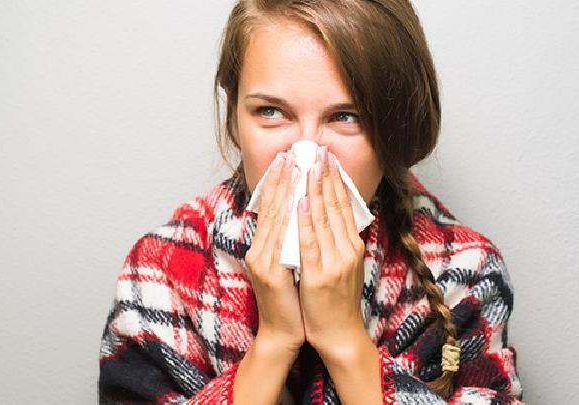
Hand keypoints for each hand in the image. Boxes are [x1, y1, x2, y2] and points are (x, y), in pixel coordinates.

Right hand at [244, 151, 304, 352]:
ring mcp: (263, 262)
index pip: (270, 209)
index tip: (287, 160)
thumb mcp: (286, 267)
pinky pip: (283, 240)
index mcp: (262, 248)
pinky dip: (292, 219)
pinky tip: (299, 201)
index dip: (278, 183)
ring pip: (276, 219)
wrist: (284, 333)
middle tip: (291, 154)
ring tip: (295, 166)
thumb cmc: (290, 302)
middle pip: (270, 209)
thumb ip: (288, 243)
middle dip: (281, 180)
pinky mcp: (271, 274)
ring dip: (286, 190)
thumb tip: (300, 216)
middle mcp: (259, 251)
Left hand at [296, 146, 369, 357]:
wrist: (338, 334)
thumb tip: (328, 215)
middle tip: (318, 151)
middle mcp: (347, 250)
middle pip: (334, 207)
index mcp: (351, 246)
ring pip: (323, 219)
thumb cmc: (335, 300)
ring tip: (308, 166)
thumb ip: (336, 241)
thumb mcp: (341, 265)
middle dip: (325, 177)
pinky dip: (305, 222)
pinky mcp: (319, 276)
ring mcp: (334, 262)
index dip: (334, 180)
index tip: (326, 157)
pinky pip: (310, 244)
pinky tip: (300, 203)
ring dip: (314, 190)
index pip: (342, 206)